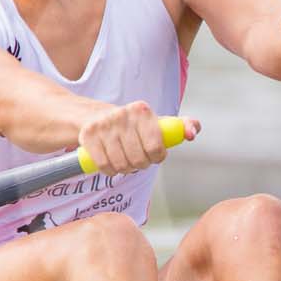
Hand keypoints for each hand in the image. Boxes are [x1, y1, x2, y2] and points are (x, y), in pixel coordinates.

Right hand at [76, 101, 195, 176]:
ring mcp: (103, 125)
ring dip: (124, 169)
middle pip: (138, 160)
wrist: (93, 116)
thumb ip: (179, 126)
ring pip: (121, 165)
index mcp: (142, 110)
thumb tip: (193, 132)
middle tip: (137, 158)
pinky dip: (109, 170)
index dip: (156, 157)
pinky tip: (110, 161)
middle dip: (140, 164)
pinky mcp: (87, 136)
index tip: (153, 154)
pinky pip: (104, 166)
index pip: (156, 147)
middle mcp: (122, 114)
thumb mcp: (155, 122)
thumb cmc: (132, 125)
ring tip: (124, 160)